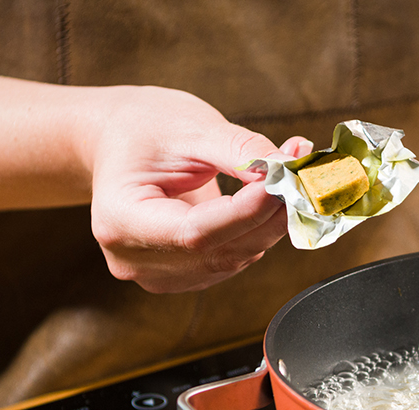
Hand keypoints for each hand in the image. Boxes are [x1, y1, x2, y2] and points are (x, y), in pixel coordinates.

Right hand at [85, 87, 312, 292]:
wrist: (118, 141)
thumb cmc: (143, 128)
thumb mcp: (191, 126)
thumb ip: (241, 151)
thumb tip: (286, 172)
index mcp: (119, 220)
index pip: (195, 232)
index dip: (247, 212)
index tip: (285, 182)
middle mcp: (133, 259)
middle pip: (219, 251)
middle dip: (268, 216)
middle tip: (300, 176)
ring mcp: (156, 273)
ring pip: (233, 259)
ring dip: (268, 224)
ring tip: (283, 180)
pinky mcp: (181, 274)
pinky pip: (232, 259)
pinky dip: (255, 232)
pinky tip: (263, 202)